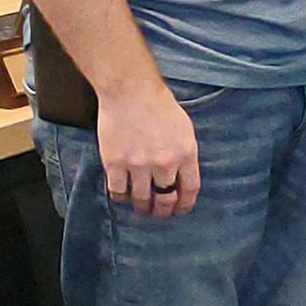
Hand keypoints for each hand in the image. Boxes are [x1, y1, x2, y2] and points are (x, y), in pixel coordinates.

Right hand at [96, 78, 200, 217]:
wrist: (131, 91)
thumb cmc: (160, 105)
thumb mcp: (185, 129)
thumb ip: (185, 154)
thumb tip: (182, 175)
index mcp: (186, 154)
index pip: (190, 189)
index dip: (185, 204)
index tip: (181, 209)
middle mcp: (164, 163)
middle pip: (166, 198)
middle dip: (163, 211)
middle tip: (160, 214)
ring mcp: (138, 164)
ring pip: (141, 199)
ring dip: (142, 207)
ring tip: (141, 208)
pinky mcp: (115, 163)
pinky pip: (118, 191)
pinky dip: (121, 198)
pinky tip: (123, 197)